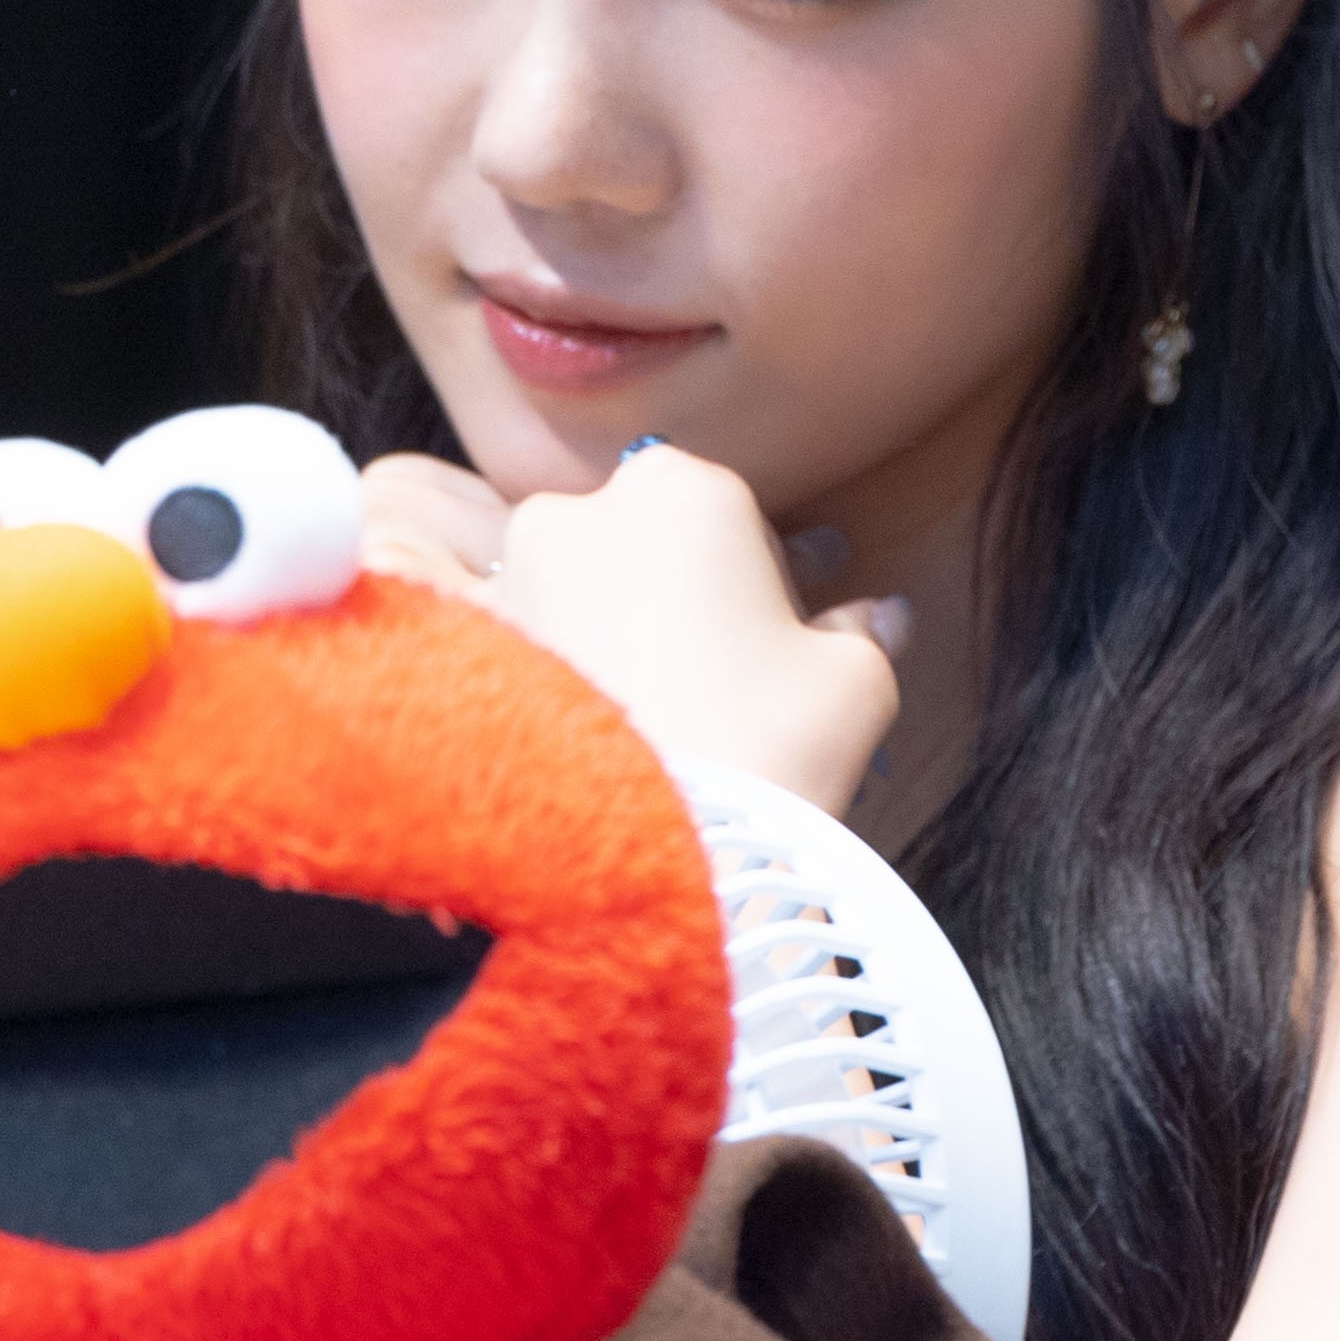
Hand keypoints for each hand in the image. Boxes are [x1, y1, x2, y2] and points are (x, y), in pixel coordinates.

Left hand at [358, 445, 906, 815]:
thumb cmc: (765, 751)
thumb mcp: (854, 687)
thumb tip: (876, 618)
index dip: (759, 589)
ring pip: (576, 597)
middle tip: (714, 692)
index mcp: (686, 487)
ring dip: (610, 643)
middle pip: (642, 549)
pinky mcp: (463, 647)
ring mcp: (510, 576)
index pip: (728, 519)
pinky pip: (528, 653)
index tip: (774, 649)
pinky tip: (602, 746)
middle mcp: (581, 508)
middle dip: (674, 605)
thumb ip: (862, 634)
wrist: (652, 853)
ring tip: (654, 728)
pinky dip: (560, 685)